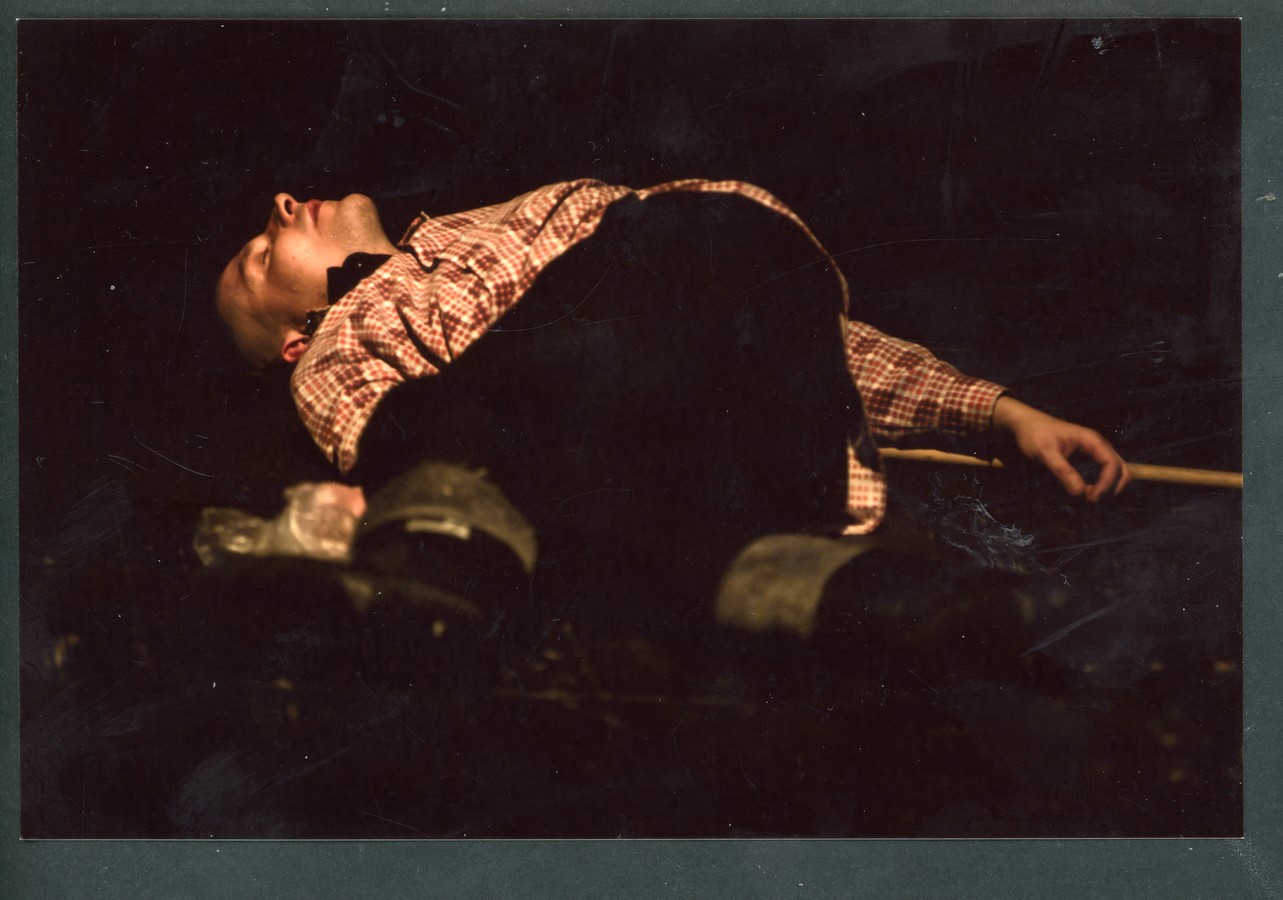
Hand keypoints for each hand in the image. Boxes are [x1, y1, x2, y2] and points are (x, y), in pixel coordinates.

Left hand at [991, 396, 1131, 501]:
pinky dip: (1101, 485)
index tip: (1091, 498)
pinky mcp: (1089, 458)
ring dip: (1109, 487)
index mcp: (1091, 440)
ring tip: (1088, 498)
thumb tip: (1080, 493)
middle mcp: (1098, 445)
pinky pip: (1104, 472)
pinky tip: (1086, 492)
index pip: (1112, 464)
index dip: (1107, 484)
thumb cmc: (1035, 434)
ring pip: (1116, 471)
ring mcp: (1095, 451)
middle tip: (1092, 500)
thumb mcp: (1045, 452)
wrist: (1027, 424)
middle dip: (1113, 487)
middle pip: (1121, 468)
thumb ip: (1062, 470)